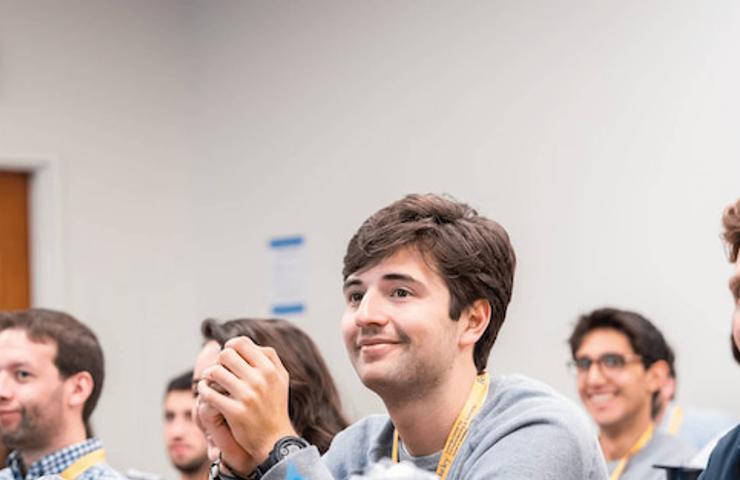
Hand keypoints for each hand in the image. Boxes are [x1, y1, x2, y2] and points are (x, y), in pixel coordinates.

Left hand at [199, 336, 297, 463]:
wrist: (275, 439)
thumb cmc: (275, 406)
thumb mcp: (280, 378)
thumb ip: (268, 357)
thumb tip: (244, 342)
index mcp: (270, 369)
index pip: (242, 343)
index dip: (230, 345)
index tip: (227, 356)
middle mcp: (260, 379)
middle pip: (226, 354)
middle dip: (219, 361)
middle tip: (218, 370)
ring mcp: (247, 396)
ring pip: (215, 372)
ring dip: (208, 375)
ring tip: (208, 380)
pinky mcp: (235, 411)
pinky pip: (209, 393)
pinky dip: (203, 391)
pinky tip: (204, 393)